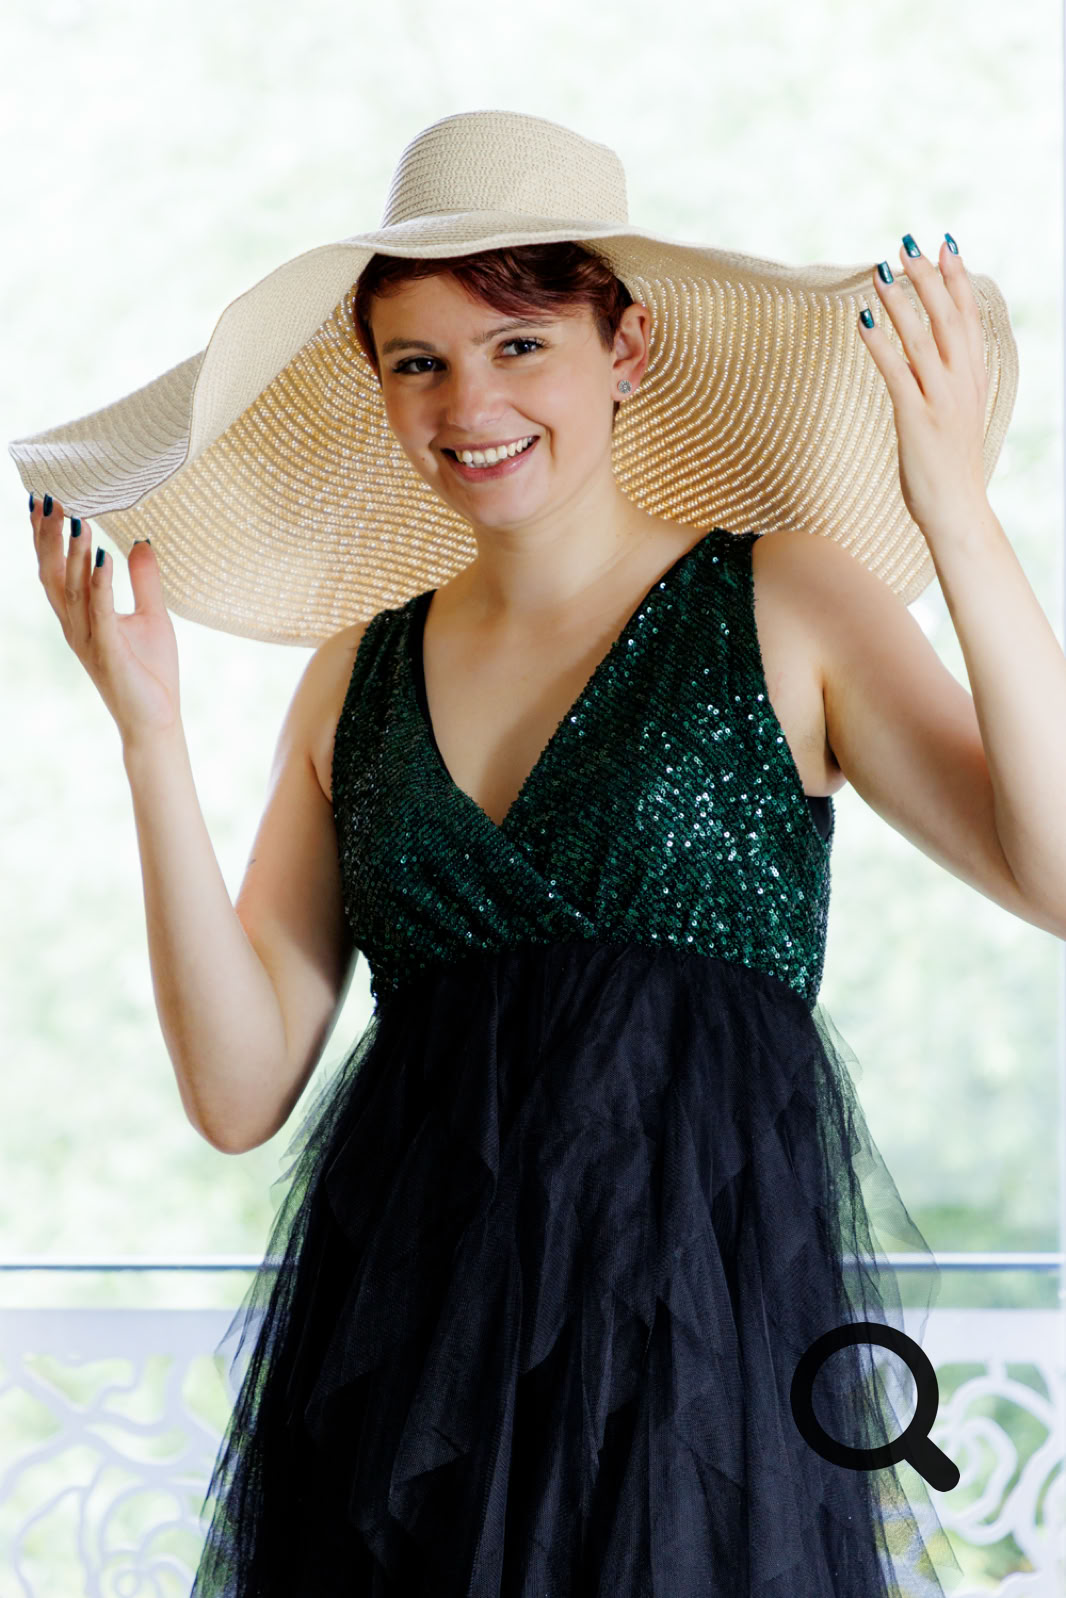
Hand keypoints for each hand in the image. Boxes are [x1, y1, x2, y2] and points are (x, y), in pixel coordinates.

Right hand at [31, 494, 180, 746]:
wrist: (156, 720)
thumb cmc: (150, 672)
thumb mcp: (152, 616)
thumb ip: (144, 579)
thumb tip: (141, 541)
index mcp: (81, 615)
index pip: (55, 568)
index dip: (46, 535)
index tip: (46, 498)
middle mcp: (76, 625)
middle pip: (52, 574)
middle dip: (48, 536)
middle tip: (50, 497)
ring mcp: (89, 640)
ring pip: (73, 589)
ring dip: (74, 553)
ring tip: (77, 518)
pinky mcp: (109, 653)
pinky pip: (102, 613)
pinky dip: (101, 584)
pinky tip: (105, 557)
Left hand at [858, 235, 990, 536]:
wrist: (958, 511)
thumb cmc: (951, 469)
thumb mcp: (956, 417)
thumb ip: (947, 385)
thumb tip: (931, 362)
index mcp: (974, 379)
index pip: (970, 318)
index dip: (958, 280)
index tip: (946, 246)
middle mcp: (961, 384)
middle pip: (947, 318)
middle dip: (927, 278)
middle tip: (907, 244)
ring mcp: (940, 401)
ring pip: (921, 339)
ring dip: (900, 302)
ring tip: (880, 271)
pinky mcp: (916, 420)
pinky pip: (896, 374)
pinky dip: (880, 344)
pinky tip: (863, 322)